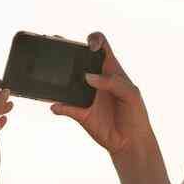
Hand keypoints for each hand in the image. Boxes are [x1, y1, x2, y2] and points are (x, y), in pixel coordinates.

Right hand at [50, 32, 156, 162]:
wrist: (131, 142)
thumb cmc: (136, 115)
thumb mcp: (131, 94)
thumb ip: (113, 83)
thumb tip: (88, 78)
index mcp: (111, 70)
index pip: (101, 46)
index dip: (94, 40)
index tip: (89, 46)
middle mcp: (96, 79)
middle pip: (78, 59)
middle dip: (66, 51)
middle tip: (56, 48)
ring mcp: (86, 95)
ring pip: (67, 82)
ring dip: (57, 78)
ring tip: (47, 73)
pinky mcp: (80, 113)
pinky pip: (65, 107)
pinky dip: (58, 106)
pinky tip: (56, 106)